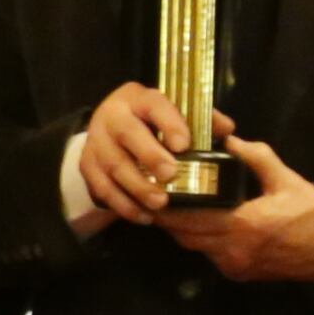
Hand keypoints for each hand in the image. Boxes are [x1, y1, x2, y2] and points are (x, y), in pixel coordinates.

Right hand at [79, 83, 213, 225]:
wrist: (108, 127)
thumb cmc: (150, 122)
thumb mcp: (172, 112)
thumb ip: (200, 119)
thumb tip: (226, 129)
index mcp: (137, 98)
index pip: (153, 104)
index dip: (169, 123)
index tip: (184, 144)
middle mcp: (112, 116)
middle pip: (128, 134)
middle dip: (150, 156)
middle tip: (171, 175)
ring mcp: (96, 142)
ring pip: (114, 165)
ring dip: (138, 187)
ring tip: (160, 203)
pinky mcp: (87, 165)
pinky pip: (103, 188)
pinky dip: (124, 205)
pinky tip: (145, 216)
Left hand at [167, 140, 313, 285]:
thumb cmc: (312, 213)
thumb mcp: (286, 179)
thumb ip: (256, 158)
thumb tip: (230, 140)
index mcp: (243, 226)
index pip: (191, 219)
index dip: (168, 208)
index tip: (155, 191)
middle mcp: (233, 251)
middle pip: (185, 237)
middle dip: (169, 219)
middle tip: (156, 196)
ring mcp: (235, 266)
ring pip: (196, 248)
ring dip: (183, 230)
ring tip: (172, 207)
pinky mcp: (239, 274)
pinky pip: (210, 256)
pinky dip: (200, 240)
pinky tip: (198, 223)